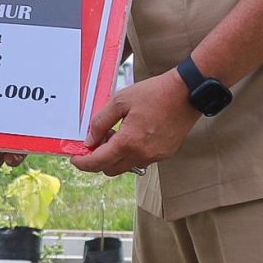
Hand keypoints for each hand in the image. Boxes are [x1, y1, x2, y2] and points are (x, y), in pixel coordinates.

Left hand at [72, 71, 198, 175]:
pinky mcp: (165, 154)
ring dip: (115, 157)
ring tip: (116, 134)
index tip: (75, 159)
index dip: (83, 163)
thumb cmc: (154, 93)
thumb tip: (89, 140)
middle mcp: (142, 154)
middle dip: (98, 160)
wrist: (187, 93)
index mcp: (128, 142)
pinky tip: (133, 134)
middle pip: (111, 170)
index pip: (98, 162)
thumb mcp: (120, 101)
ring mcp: (155, 157)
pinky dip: (131, 153)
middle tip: (96, 141)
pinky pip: (141, 160)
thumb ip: (100, 122)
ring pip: (126, 166)